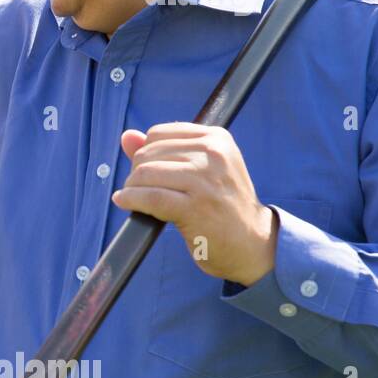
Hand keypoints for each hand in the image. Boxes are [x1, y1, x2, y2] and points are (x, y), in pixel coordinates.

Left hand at [111, 123, 277, 286]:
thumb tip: (126, 137)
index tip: (149, 172)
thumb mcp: (200, 170)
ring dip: (132, 188)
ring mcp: (206, 180)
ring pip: (146, 174)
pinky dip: (130, 199)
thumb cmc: (221, 205)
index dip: (144, 154)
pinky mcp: (196, 207)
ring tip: (136, 198)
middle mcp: (214, 154)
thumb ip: (162, 151)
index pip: (157, 134)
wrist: (252, 243)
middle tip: (142, 191)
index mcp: (216, 139)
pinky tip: (125, 202)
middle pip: (148, 154)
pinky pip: (150, 197)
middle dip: (137, 173)